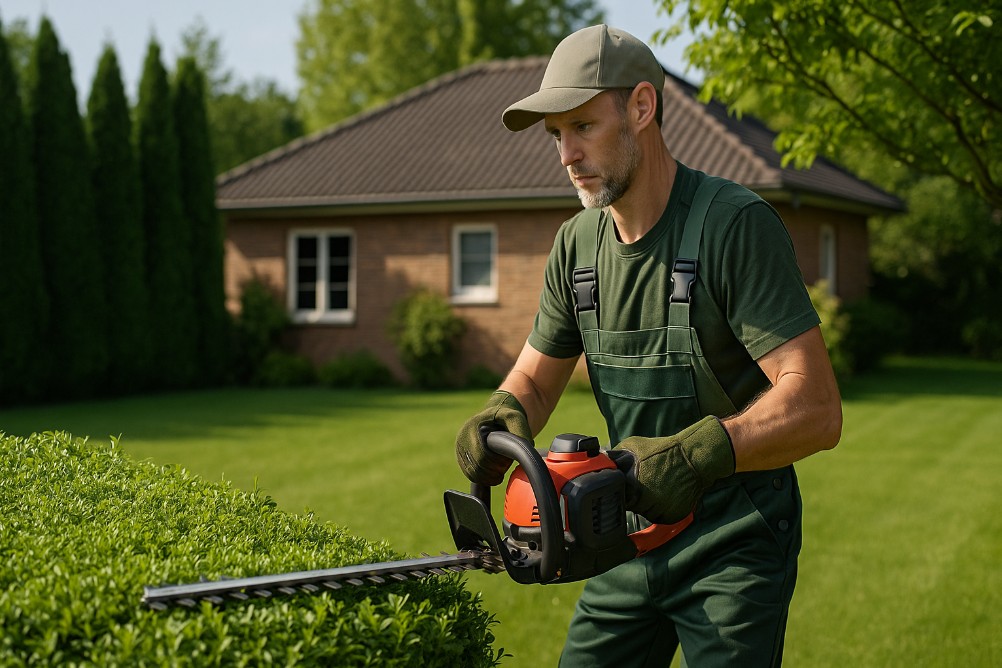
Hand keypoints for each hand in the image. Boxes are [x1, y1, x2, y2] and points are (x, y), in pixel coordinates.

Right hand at [455, 391, 532, 484]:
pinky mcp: (461, 455)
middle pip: (476, 467)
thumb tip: (527, 448)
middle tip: (505, 467)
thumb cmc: (507, 416)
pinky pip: (469, 473)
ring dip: (488, 477)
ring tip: (500, 472)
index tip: (507, 462)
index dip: (496, 464)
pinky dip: (482, 478)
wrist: (496, 415)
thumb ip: (520, 432)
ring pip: (472, 473)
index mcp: (472, 428)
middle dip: (493, 471)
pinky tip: (494, 474)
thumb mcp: (516, 419)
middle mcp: (462, 438)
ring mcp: (460, 447)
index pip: (482, 456)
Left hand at [607, 416, 734, 523]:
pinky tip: (666, 494)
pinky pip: (658, 518)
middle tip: (645, 483)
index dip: (618, 492)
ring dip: (647, 504)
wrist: (692, 458)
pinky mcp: (669, 517)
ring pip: (644, 513)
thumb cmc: (662, 450)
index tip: (623, 487)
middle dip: (633, 497)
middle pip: (629, 506)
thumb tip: (599, 462)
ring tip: (658, 486)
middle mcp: (641, 500)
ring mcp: (656, 510)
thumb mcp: (632, 446)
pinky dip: (660, 509)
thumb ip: (614, 458)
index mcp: (628, 483)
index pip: (614, 496)